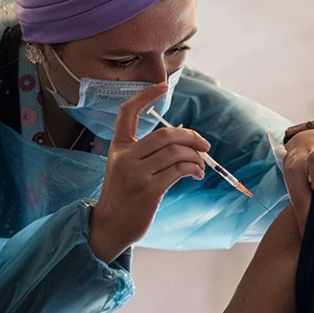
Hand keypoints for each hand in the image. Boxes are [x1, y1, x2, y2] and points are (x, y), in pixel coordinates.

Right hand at [89, 83, 210, 262]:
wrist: (109, 226)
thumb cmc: (123, 196)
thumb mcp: (124, 168)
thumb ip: (145, 152)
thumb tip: (183, 138)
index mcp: (118, 147)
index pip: (127, 112)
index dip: (145, 96)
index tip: (161, 86)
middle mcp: (125, 157)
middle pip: (165, 134)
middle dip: (191, 137)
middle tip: (204, 145)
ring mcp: (136, 173)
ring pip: (175, 152)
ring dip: (196, 157)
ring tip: (201, 166)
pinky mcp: (149, 190)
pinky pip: (179, 170)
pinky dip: (193, 169)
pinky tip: (196, 174)